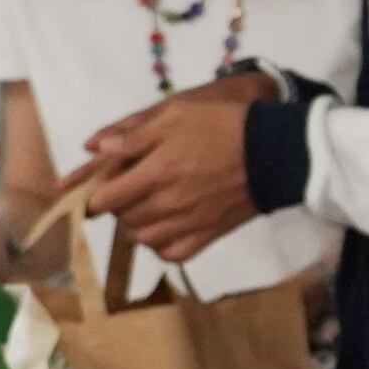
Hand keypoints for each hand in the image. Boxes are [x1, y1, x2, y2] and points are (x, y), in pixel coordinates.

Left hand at [77, 73, 276, 263]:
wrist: (274, 152)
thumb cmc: (222, 125)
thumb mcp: (176, 114)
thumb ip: (135, 134)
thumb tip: (97, 148)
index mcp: (154, 173)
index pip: (106, 198)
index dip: (94, 195)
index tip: (95, 190)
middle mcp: (167, 204)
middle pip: (123, 219)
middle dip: (116, 207)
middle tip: (124, 192)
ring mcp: (188, 224)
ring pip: (143, 239)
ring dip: (135, 226)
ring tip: (142, 210)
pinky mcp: (208, 236)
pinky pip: (171, 254)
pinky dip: (160, 246)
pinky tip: (163, 229)